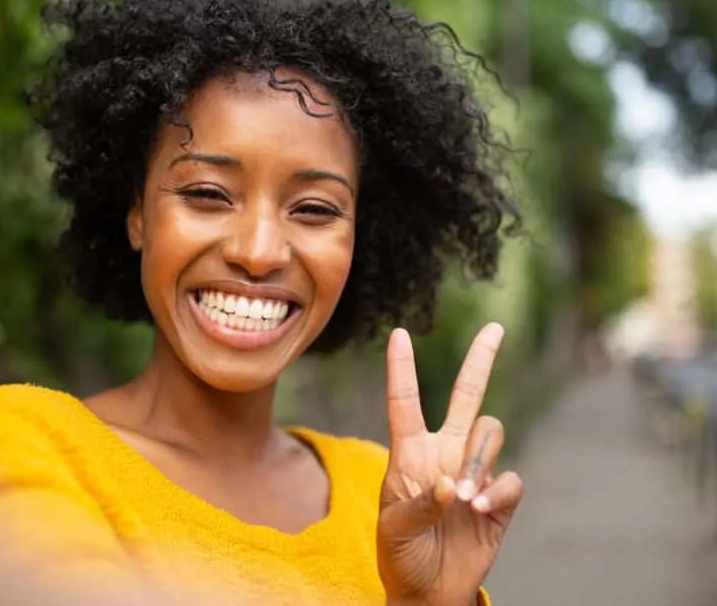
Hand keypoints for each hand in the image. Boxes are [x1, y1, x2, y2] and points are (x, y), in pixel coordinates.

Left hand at [376, 323, 521, 605]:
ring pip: (492, 434)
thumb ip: (421, 503)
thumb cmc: (400, 555)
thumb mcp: (395, 528)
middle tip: (494, 327)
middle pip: (467, 396)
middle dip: (482, 360)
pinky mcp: (499, 498)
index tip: (398, 333)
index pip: (406, 402)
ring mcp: (474, 472)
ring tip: (466, 498)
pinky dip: (498, 490)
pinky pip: (511, 476)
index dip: (402, 369)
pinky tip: (482, 510)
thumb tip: (451, 482)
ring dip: (481, 459)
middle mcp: (445, 453)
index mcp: (410, 454)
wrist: (429, 592)